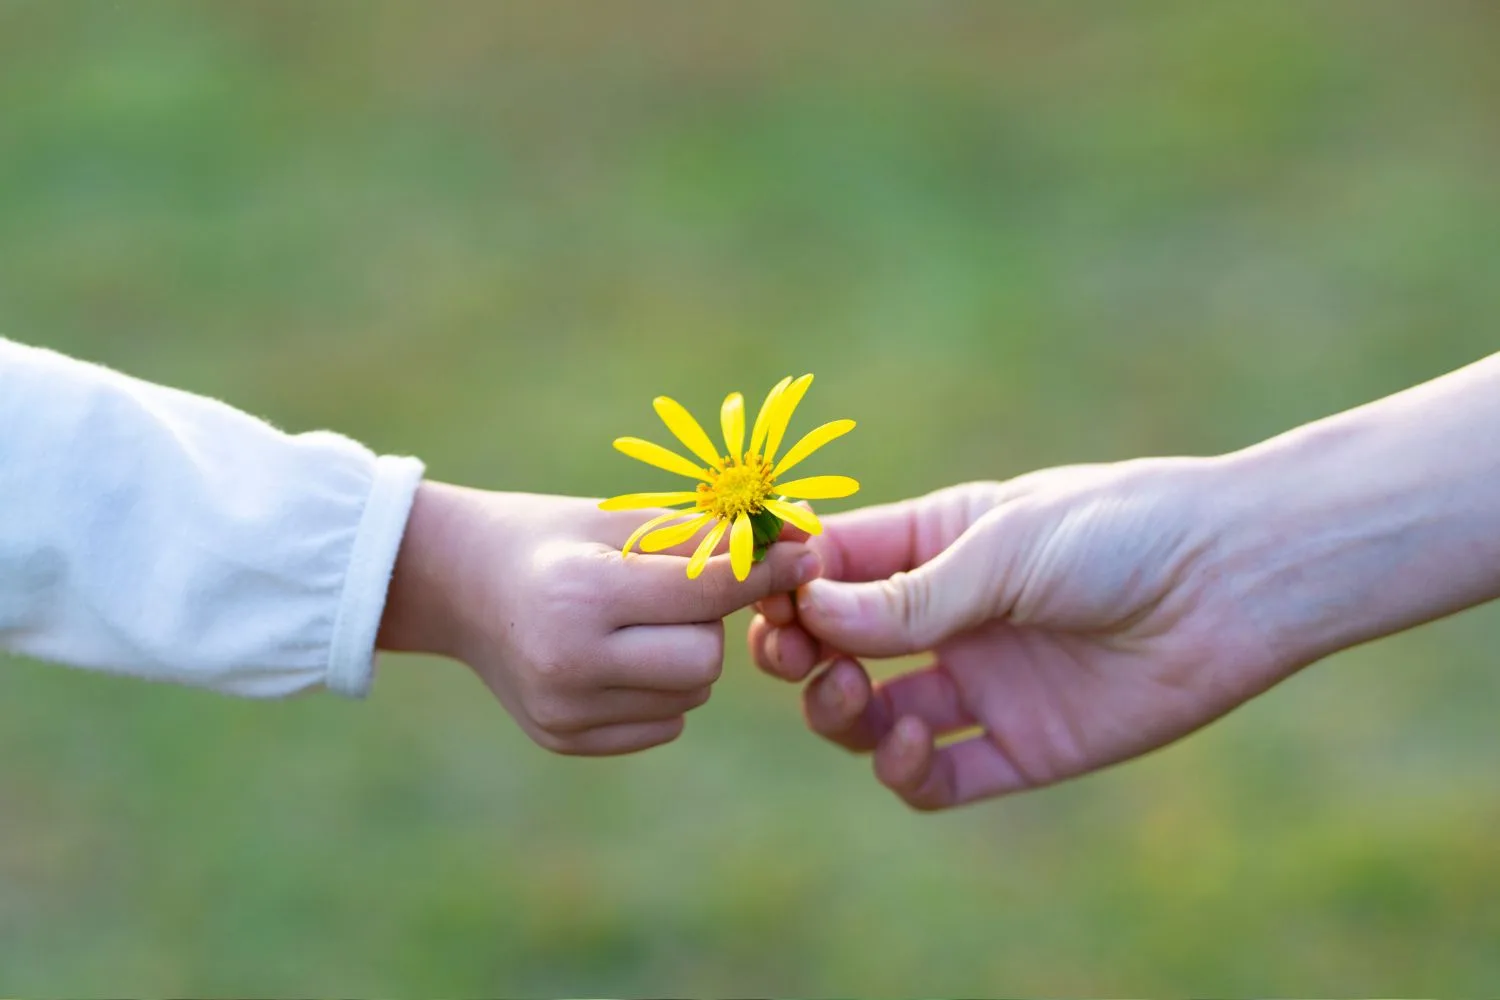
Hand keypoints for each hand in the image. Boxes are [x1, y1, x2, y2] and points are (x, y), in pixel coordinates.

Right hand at [382, 482, 817, 754]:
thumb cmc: (552, 538)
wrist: (460, 585)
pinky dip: (661, 689)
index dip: (762, 570)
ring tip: (639, 621)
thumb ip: (707, 534)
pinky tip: (618, 656)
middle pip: (705, 657)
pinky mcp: (565, 740)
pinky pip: (664, 722)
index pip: (705, 590)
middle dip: (708, 622)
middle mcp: (569, 662)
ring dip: (686, 656)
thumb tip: (802, 539)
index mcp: (581, 593)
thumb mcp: (621, 520)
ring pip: (690, 693)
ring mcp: (563, 711)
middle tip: (676, 591)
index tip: (805, 552)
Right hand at [749, 460, 1285, 809]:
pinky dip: (904, 772)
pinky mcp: (1021, 745)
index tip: (765, 595)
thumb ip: (910, 595)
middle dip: (799, 653)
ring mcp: (981, 683)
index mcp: (935, 546)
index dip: (787, 584)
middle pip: (836, 647)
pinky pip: (940, 776)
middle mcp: (947, 617)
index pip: (832, 567)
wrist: (1236, 581)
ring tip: (855, 695)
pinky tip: (906, 749)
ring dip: (840, 712)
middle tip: (797, 656)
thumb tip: (808, 615)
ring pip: (870, 716)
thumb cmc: (1121, 530)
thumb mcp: (1004, 548)